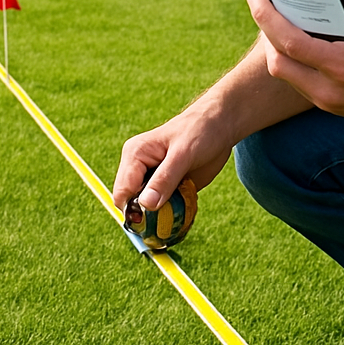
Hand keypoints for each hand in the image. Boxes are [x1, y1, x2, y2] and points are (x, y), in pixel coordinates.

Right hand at [112, 107, 232, 213]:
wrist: (221, 124)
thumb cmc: (199, 130)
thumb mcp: (183, 154)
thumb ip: (164, 178)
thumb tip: (145, 205)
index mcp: (135, 155)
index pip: (123, 192)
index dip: (134, 211)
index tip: (156, 219)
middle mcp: (140, 169)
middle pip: (133, 205)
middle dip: (152, 216)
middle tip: (174, 214)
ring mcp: (154, 180)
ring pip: (149, 211)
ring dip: (166, 216)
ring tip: (184, 203)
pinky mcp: (168, 187)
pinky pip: (165, 209)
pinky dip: (175, 212)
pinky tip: (188, 202)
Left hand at [243, 0, 343, 125]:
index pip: (288, 41)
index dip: (263, 11)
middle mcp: (332, 92)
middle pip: (277, 60)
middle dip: (263, 26)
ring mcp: (332, 104)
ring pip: (287, 73)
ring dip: (277, 44)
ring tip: (280, 10)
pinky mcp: (335, 108)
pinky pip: (301, 82)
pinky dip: (294, 57)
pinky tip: (301, 33)